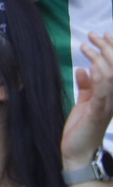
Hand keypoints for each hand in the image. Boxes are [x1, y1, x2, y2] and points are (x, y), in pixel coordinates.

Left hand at [63, 32, 112, 169]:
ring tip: (86, 46)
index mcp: (111, 95)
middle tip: (94, 34)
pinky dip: (98, 79)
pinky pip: (102, 93)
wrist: (77, 152)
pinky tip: (91, 68)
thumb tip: (84, 68)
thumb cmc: (82, 128)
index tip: (105, 35)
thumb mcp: (85, 102)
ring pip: (111, 77)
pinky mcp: (98, 113)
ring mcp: (108, 106)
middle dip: (107, 49)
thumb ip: (87, 86)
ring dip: (100, 59)